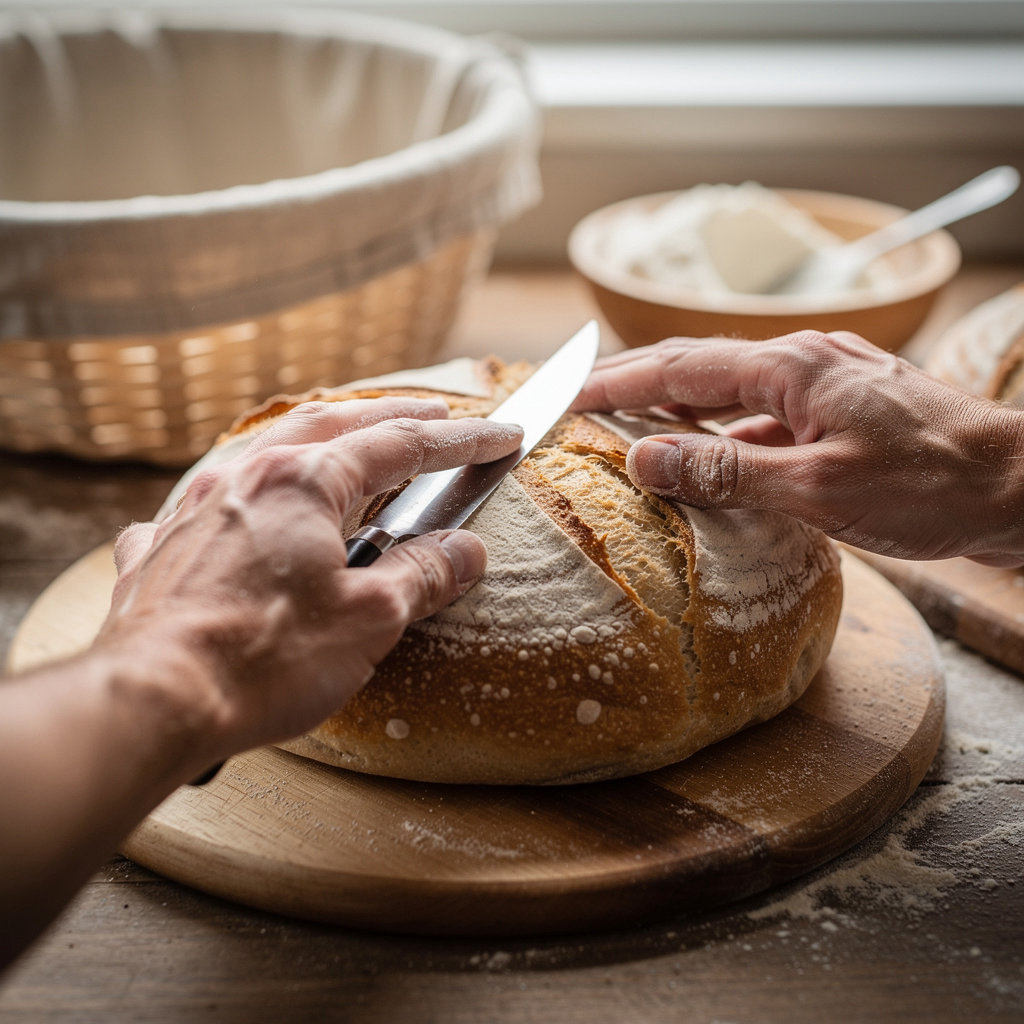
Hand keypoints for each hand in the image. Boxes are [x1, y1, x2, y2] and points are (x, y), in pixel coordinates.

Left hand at [99, 397, 523, 774]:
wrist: (154, 700)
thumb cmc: (264, 659)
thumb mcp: (369, 619)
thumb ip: (422, 575)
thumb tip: (464, 552)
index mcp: (303, 482)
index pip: (400, 446)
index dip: (459, 441)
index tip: (499, 435)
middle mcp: (246, 478)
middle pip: (331, 426)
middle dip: (391, 418)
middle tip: (435, 416)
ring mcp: (196, 509)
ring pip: (268, 452)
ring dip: (321, 440)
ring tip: (351, 441)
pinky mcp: (163, 547)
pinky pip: (214, 500)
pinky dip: (251, 492)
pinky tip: (249, 510)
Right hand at [572, 331, 1023, 566]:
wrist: (1020, 488)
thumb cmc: (931, 485)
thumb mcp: (818, 488)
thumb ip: (727, 472)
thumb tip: (645, 456)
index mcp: (790, 368)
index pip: (676, 366)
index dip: (612, 379)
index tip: (561, 391)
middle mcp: (803, 363)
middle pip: (696, 365)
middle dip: (632, 380)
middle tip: (578, 395)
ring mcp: (825, 385)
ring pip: (729, 391)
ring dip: (676, 406)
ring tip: (628, 423)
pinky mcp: (842, 413)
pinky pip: (763, 417)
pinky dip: (723, 435)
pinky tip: (711, 460)